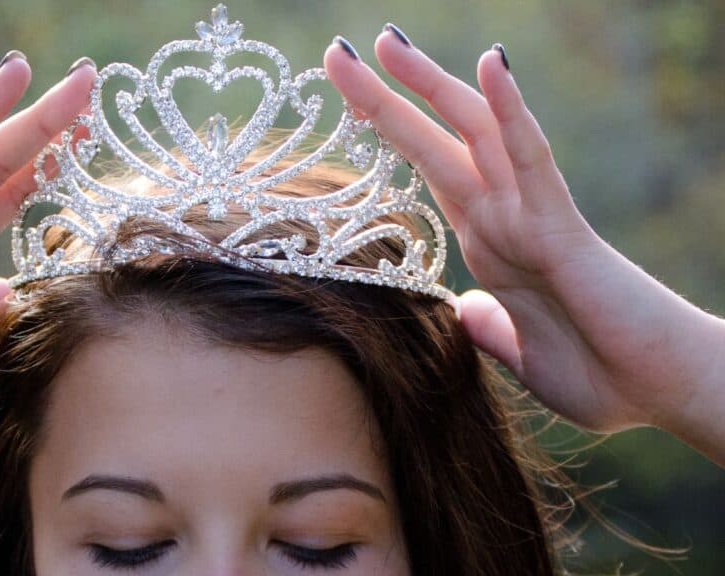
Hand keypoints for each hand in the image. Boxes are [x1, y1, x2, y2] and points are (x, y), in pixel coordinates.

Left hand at [324, 29, 724, 458]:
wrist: (660, 396)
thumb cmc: (601, 376)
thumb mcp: (519, 353)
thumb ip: (489, 328)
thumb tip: (465, 311)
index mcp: (488, 242)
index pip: (428, 171)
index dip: (388, 134)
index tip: (345, 98)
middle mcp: (503, 217)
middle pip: (436, 140)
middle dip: (385, 96)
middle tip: (339, 52)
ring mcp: (531, 215)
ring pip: (475, 133)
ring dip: (431, 86)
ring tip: (388, 42)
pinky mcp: (562, 228)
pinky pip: (534, 159)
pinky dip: (512, 112)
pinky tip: (490, 66)